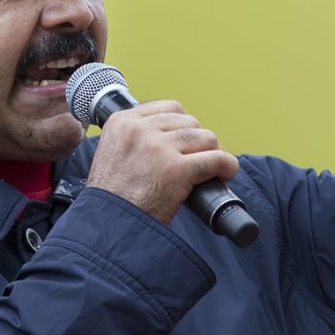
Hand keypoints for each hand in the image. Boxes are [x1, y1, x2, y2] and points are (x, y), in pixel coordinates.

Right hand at [86, 101, 239, 224]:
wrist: (107, 227)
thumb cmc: (112, 199)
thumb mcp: (111, 154)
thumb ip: (134, 139)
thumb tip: (170, 136)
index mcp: (121, 122)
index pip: (168, 108)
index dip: (183, 125)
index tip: (186, 141)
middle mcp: (140, 130)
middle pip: (189, 122)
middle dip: (198, 140)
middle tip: (199, 159)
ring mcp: (159, 148)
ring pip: (206, 137)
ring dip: (213, 152)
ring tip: (212, 168)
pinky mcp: (177, 170)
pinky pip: (216, 159)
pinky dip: (226, 166)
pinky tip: (226, 173)